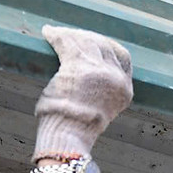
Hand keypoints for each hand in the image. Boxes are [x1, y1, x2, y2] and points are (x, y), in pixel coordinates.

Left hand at [34, 25, 132, 160]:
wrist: (69, 139)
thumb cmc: (75, 131)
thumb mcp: (99, 111)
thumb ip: (99, 94)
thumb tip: (84, 81)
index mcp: (125, 90)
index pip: (123, 57)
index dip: (108, 46)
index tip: (95, 42)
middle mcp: (115, 78)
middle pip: (104, 45)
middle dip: (87, 37)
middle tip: (71, 35)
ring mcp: (98, 71)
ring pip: (86, 41)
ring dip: (70, 35)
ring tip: (56, 33)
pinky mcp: (78, 67)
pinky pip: (67, 44)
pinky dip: (57, 36)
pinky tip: (48, 32)